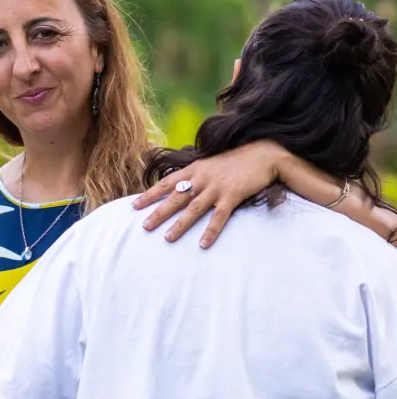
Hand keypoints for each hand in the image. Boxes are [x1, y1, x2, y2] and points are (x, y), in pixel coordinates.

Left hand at [133, 141, 281, 246]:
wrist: (263, 154)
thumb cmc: (235, 161)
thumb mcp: (209, 164)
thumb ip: (194, 175)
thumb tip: (178, 188)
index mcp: (194, 169)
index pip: (166, 182)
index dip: (150, 194)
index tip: (135, 205)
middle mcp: (202, 178)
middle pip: (176, 197)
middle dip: (159, 212)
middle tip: (144, 227)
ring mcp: (216, 187)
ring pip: (193, 208)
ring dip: (180, 225)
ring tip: (167, 238)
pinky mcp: (232, 196)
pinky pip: (219, 217)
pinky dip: (211, 231)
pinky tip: (203, 244)